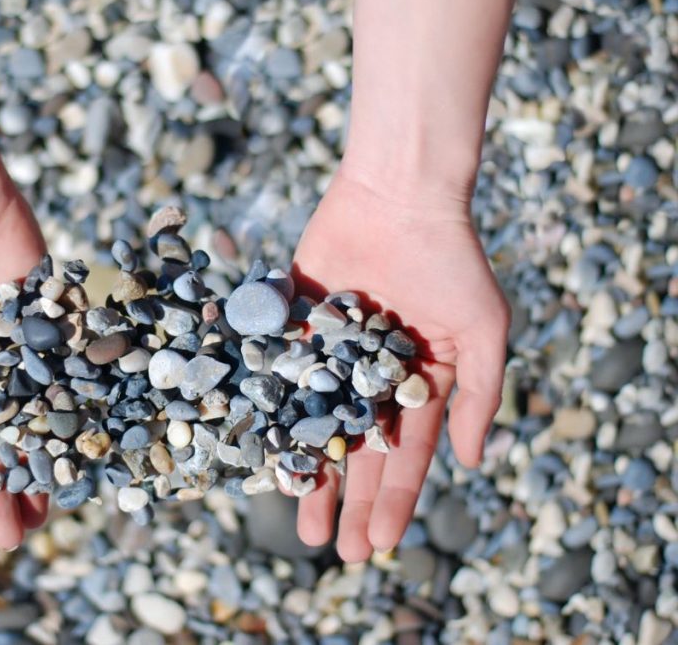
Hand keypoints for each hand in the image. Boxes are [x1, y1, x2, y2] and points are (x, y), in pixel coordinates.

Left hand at [290, 170, 508, 559]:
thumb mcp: (484, 330)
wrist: (396, 196)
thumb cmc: (450, 261)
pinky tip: (262, 453)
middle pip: (357, 451)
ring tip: (298, 521)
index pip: (406, 455)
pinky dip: (271, 414)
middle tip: (334, 550)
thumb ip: (481, 396)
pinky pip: (279, 377)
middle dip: (347, 501)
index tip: (378, 544)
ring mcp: (330, 354)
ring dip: (307, 471)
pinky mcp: (293, 325)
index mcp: (419, 383)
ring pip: (315, 424)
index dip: (393, 500)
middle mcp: (371, 376)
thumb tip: (472, 463)